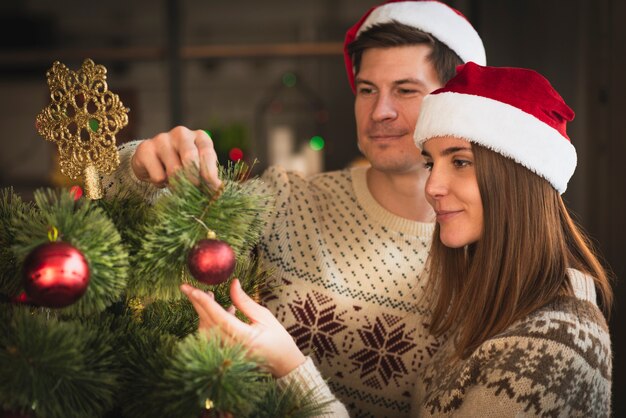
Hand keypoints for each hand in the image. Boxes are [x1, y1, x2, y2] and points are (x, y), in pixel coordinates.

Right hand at [131, 126, 221, 188]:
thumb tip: (218, 188)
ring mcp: (162, 139)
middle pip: (189, 157)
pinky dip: (162, 184)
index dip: (210, 172)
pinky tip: (161, 179)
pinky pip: (158, 176)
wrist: (153, 161)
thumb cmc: (184, 164)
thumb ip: (208, 175)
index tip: (212, 188)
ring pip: (173, 170)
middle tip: (195, 190)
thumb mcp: (200, 167)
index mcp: (200, 136)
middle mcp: (182, 134)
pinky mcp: (146, 149)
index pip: (207, 152)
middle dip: (194, 178)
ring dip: (177, 184)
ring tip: (176, 184)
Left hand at [180, 279, 306, 377]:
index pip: (217, 317)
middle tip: (189, 288)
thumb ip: (244, 301)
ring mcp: (226, 354)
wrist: (283, 364)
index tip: (191, 288)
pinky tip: (223, 311)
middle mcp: (231, 348)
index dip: (203, 301)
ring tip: (211, 296)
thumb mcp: (264, 316)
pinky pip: (210, 338)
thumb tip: (232, 283)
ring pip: (205, 331)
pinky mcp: (224, 355)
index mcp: (243, 337)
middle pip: (207, 323)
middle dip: (196, 304)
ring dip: (203, 313)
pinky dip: (210, 322)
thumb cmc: (278, 339)